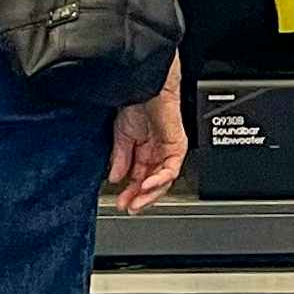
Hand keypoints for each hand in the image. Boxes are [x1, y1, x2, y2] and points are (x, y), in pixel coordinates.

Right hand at [111, 79, 186, 213]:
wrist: (144, 86)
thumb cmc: (134, 103)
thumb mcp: (120, 136)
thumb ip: (119, 159)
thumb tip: (115, 179)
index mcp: (144, 151)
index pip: (139, 179)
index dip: (130, 193)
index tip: (120, 203)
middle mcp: (157, 152)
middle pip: (152, 184)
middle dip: (139, 198)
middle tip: (128, 207)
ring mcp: (169, 150)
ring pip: (163, 181)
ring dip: (149, 193)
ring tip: (136, 201)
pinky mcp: (177, 146)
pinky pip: (171, 169)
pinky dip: (159, 180)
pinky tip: (146, 185)